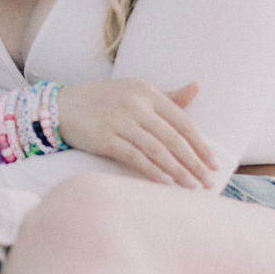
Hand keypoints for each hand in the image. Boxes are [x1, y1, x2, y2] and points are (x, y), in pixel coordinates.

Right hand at [56, 79, 217, 187]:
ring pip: (157, 150)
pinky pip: (134, 157)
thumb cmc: (104, 101)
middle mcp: (136, 105)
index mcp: (148, 93)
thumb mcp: (136, 92)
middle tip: (208, 182)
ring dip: (177, 171)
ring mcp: (119, 121)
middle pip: (173, 139)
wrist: (61, 107)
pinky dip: (152, 170)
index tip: (214, 164)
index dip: (200, 145)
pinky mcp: (104, 138)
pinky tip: (165, 183)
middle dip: (194, 163)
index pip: (182, 122)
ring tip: (192, 187)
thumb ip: (167, 96)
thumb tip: (197, 86)